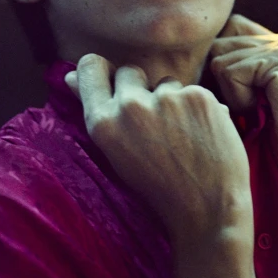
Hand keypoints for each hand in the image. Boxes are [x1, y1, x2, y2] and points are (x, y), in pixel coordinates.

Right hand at [66, 53, 258, 277]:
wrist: (208, 211)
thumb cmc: (158, 186)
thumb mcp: (116, 151)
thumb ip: (95, 109)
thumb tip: (69, 75)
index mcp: (102, 122)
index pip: (91, 66)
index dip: (102, 70)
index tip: (112, 80)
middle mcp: (130, 107)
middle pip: (129, 71)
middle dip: (141, 89)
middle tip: (155, 126)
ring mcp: (166, 99)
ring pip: (164, 82)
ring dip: (172, 100)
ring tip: (181, 136)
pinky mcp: (197, 96)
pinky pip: (192, 90)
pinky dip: (199, 108)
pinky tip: (202, 134)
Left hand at [210, 14, 277, 186]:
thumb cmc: (277, 134)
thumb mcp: (258, 91)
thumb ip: (241, 64)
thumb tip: (194, 52)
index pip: (231, 28)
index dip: (221, 60)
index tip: (230, 91)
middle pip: (221, 44)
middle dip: (220, 80)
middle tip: (245, 106)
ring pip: (220, 60)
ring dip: (229, 93)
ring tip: (255, 110)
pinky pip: (230, 73)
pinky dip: (236, 99)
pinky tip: (257, 112)